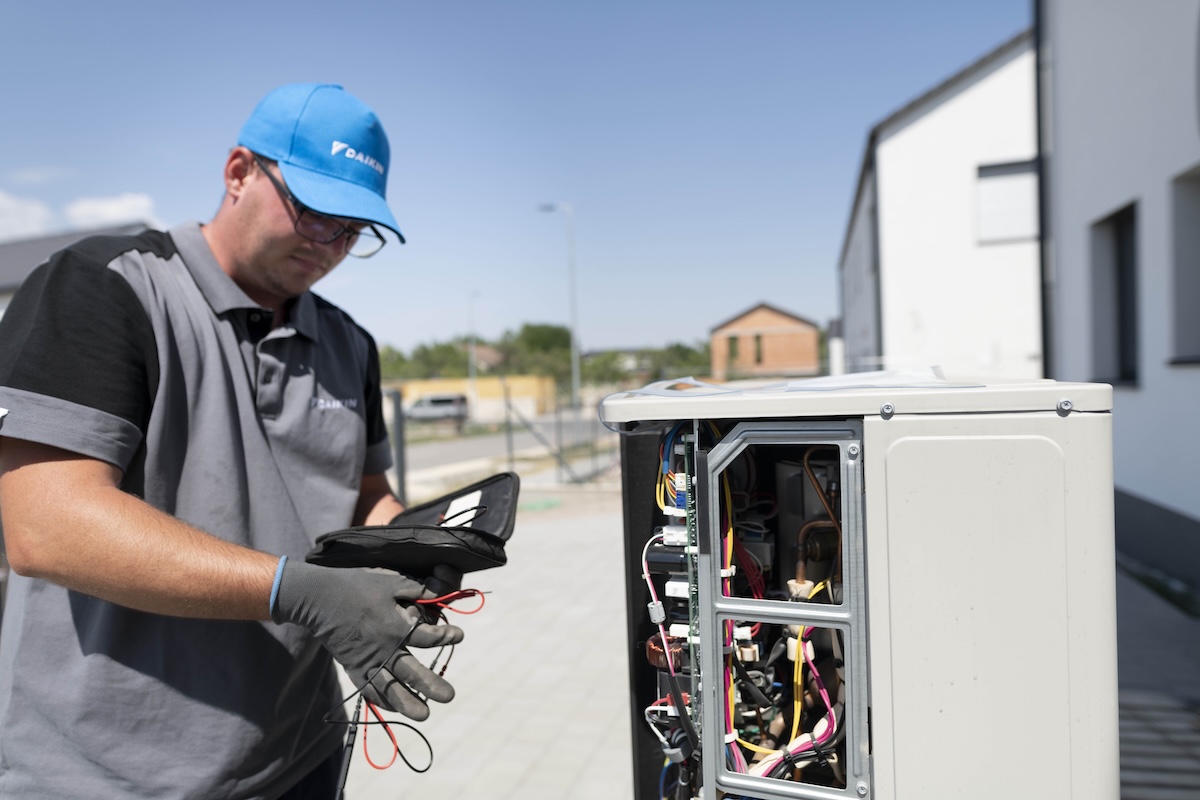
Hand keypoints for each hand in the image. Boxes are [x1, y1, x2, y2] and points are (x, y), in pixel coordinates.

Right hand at [270, 558, 463, 719]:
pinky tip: (396, 709)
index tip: (458, 636)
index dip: (446, 636)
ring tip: (424, 715)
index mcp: (396, 627)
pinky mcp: (353, 668)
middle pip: (411, 672)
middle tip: (449, 697)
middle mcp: (384, 649)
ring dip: (407, 703)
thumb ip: (418, 591)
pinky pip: (368, 689)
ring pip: (389, 688)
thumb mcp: (392, 582)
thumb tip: (443, 594)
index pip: (429, 637)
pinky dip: (381, 701)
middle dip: (431, 684)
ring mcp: (367, 662)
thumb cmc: (357, 586)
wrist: (319, 598)